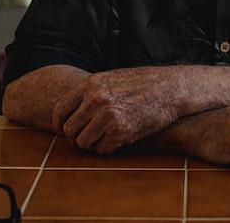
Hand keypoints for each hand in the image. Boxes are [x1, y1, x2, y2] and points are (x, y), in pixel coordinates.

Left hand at [52, 66, 183, 153]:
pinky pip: (102, 149)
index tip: (64, 132)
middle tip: (89, 137)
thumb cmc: (142, 83)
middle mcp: (95, 100)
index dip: (59, 125)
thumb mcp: (111, 78)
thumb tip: (71, 111)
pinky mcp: (120, 131)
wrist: (170, 88)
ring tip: (106, 137)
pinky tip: (118, 140)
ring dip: (93, 144)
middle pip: (70, 130)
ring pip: (84, 142)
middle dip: (77, 137)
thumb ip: (91, 92)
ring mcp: (107, 116)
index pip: (59, 111)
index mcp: (90, 85)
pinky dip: (108, 148)